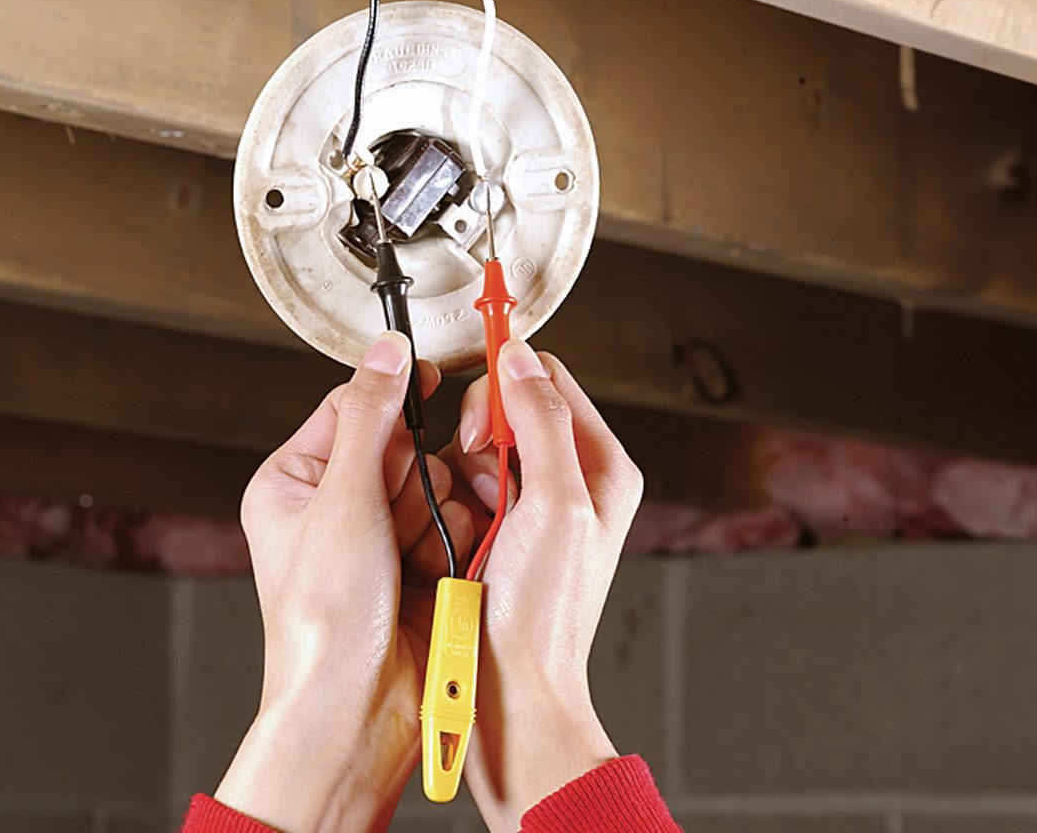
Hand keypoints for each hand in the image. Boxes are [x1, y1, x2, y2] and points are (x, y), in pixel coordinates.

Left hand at [215, 331, 473, 832]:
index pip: (352, 407)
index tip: (432, 382)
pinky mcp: (418, 563)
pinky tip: (435, 573)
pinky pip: (455, 520)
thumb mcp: (343, 501)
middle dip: (413, 478)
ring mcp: (379, 537)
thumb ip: (371, 417)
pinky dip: (453, 541)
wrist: (356, 712)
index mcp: (295, 482)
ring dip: (436, 515)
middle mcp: (335, 506)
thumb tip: (387, 351)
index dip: (393, 398)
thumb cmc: (323, 622)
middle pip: (404, 445)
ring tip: (409, 559)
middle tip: (395, 518)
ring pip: (437, 481)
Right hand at [444, 340, 643, 831]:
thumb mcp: (555, 505)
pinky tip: (456, 531)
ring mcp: (530, 504)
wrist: (509, 692)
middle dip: (482, 430)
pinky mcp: (495, 526)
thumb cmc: (543, 616)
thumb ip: (541, 422)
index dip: (507, 383)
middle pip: (511, 406)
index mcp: (601, 466)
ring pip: (479, 444)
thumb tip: (519, 359)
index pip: (549, 380)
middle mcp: (569, 479)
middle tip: (475, 465)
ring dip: (462, 469)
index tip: (478, 410)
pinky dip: (449, 496)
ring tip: (470, 516)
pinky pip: (460, 481)